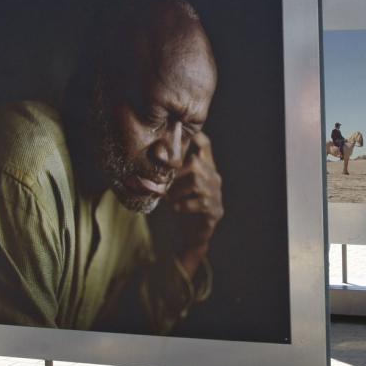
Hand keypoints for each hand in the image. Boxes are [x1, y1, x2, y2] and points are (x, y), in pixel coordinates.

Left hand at [166, 131, 223, 269]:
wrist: (193, 233)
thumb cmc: (183, 204)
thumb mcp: (177, 184)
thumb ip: (171, 172)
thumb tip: (150, 158)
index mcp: (205, 168)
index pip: (205, 146)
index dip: (196, 136)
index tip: (183, 132)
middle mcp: (213, 178)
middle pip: (195, 163)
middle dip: (175, 173)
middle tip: (164, 183)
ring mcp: (216, 194)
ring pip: (196, 181)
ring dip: (177, 190)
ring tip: (170, 197)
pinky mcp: (214, 211)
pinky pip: (199, 202)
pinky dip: (184, 205)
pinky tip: (177, 208)